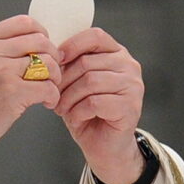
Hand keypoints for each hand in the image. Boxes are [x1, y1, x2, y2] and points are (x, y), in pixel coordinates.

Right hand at [0, 15, 61, 171]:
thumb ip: (0, 50)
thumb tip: (38, 45)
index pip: (24, 22)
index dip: (42, 34)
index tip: (45, 50)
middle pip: (41, 41)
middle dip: (54, 58)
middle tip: (52, 73)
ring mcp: (1, 72)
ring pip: (47, 63)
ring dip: (55, 78)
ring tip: (49, 90)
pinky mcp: (12, 93)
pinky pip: (48, 87)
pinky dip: (53, 96)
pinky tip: (45, 103)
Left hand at [56, 28, 145, 183]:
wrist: (105, 147)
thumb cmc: (89, 114)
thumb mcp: (76, 84)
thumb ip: (70, 65)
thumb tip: (50, 55)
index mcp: (117, 54)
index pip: (95, 36)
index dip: (71, 47)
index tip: (55, 63)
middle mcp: (129, 66)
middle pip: (87, 62)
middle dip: (63, 81)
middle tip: (53, 97)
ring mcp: (133, 86)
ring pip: (90, 82)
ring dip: (69, 98)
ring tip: (62, 109)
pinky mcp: (130, 107)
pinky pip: (95, 102)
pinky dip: (78, 111)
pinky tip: (76, 118)